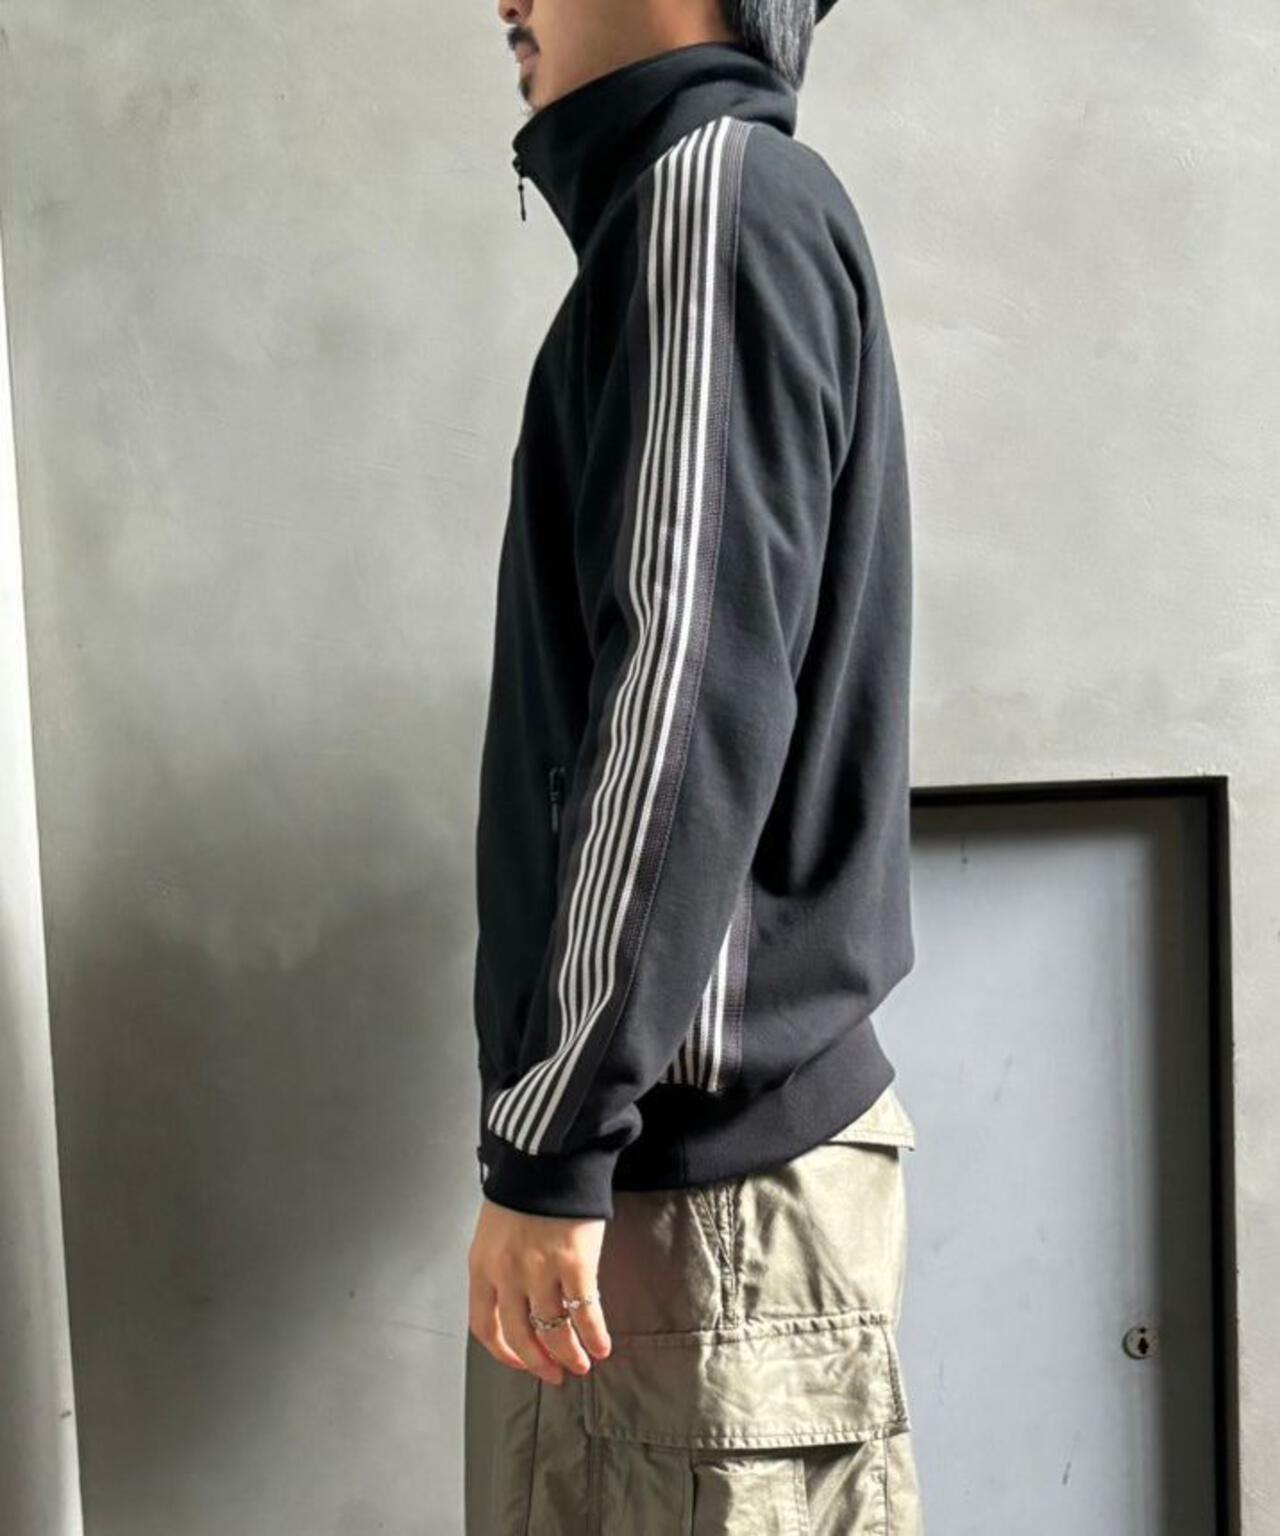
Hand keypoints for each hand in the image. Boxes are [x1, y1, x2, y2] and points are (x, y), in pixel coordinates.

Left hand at [467, 1196, 612, 1383]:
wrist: (547, 1154)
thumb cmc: (523, 1188)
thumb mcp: (495, 1229)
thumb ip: (500, 1264)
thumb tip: (517, 1299)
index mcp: (483, 1265)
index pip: (484, 1326)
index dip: (503, 1353)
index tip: (520, 1362)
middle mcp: (507, 1275)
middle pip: (521, 1336)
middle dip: (539, 1362)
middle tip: (556, 1375)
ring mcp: (541, 1270)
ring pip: (553, 1330)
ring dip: (569, 1354)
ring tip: (582, 1364)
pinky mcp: (575, 1262)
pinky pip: (585, 1311)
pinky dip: (594, 1335)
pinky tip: (602, 1346)